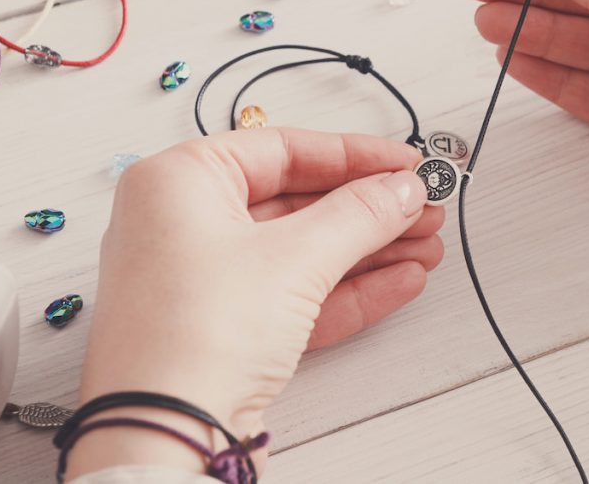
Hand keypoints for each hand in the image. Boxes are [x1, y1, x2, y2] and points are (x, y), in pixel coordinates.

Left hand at [68, 128, 443, 479]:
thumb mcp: (294, 257)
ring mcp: (205, 282)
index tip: (403, 164)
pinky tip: (399, 281)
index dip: (353, 155)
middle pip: (297, 202)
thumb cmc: (192, 337)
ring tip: (425, 245)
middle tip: (422, 207)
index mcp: (179, 183)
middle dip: (368, 209)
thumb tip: (400, 190)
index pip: (281, 149)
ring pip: (302, 252)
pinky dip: (348, 289)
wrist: (163, 438)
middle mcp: (184, 227)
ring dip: (368, 250)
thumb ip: (359, 214)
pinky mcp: (227, 330)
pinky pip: (296, 295)